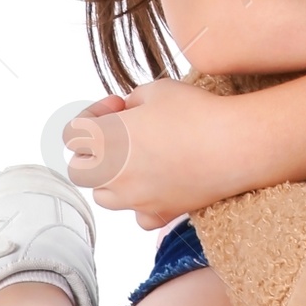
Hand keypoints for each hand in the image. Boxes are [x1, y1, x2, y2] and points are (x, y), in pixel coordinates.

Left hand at [62, 81, 244, 229]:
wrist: (235, 146)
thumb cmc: (196, 111)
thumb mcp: (156, 90)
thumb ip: (132, 101)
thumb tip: (127, 112)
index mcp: (106, 139)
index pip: (71, 134)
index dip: (91, 116)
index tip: (119, 107)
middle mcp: (113, 174)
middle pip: (78, 170)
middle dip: (94, 152)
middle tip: (122, 135)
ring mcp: (134, 199)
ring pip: (103, 197)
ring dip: (112, 179)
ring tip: (140, 160)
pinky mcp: (159, 213)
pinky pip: (138, 215)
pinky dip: (142, 203)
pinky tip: (161, 183)